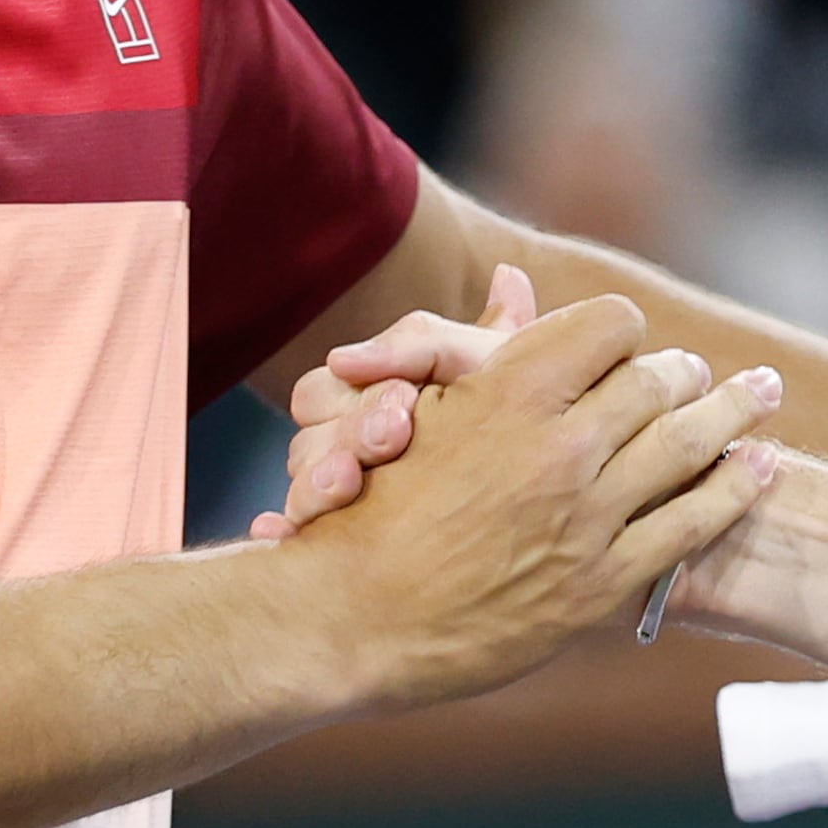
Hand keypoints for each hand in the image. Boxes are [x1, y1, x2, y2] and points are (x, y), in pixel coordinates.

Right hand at [258, 265, 537, 536]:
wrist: (550, 514)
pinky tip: (277, 532)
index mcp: (364, 403)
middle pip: (306, 442)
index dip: (364, 394)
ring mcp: (337, 509)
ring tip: (347, 485)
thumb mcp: (508, 385)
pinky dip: (281, 534)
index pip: (325, 392)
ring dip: (313, 487)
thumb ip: (497, 334)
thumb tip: (509, 273)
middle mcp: (342, 454)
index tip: (407, 399)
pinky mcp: (335, 554)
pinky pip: (291, 543)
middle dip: (349, 436)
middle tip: (393, 435)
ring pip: (298, 492)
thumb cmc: (520, 431)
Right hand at [275, 291, 782, 701]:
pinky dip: (736, 489)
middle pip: (658, 381)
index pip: (608, 325)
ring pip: (690, 444)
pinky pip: (692, 525)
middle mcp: (559, 447)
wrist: (351, 621)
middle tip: (709, 368)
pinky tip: (762, 467)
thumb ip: (480, 345)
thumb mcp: (416, 411)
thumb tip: (516, 279)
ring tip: (764, 393)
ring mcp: (586, 517)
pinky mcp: (602, 583)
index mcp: (511, 391)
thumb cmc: (367, 510)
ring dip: (737, 411)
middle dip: (688, 370)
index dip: (622, 329)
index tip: (630, 342)